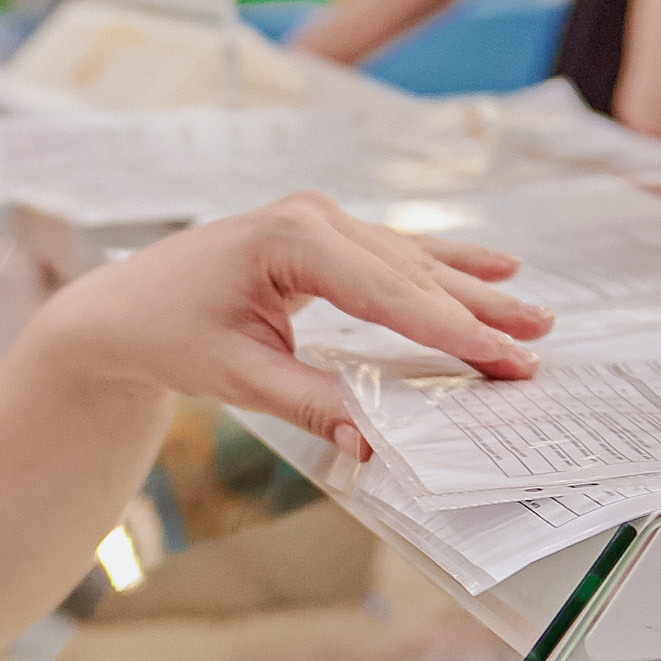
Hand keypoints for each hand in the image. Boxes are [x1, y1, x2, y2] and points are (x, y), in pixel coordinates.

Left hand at [55, 192, 548, 452]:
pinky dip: (443, 265)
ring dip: (472, 290)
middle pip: (412, 275)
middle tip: (536, 347)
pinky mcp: (319, 231)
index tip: (504, 361)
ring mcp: (317, 218)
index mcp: (290, 241)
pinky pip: (393, 253)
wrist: (124, 306)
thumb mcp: (237, 376)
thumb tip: (371, 443)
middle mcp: (311, 218)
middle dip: (477, 314)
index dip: (453, 332)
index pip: (389, 295)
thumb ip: (310, 404)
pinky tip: (496, 267)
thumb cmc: (170, 334)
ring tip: (533, 316)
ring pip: (410, 262)